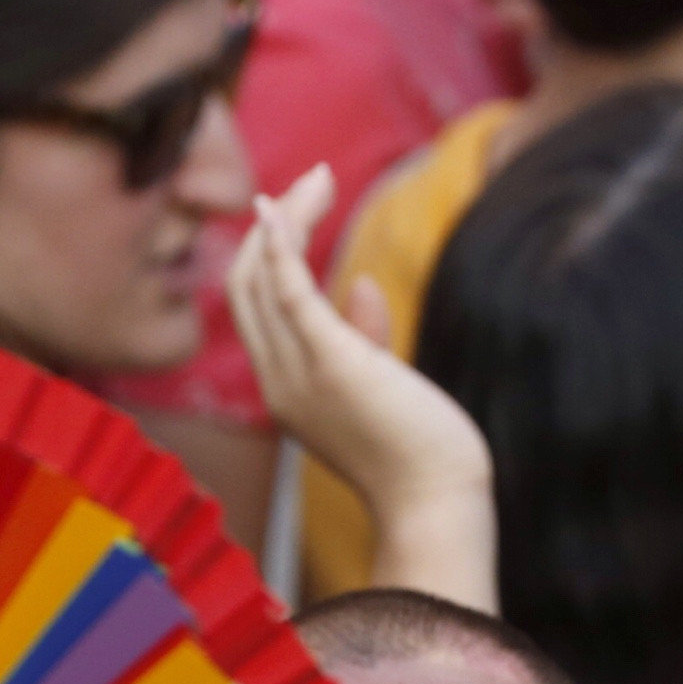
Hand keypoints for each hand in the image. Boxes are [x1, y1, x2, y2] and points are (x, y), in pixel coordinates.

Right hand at [230, 167, 494, 604]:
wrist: (436, 505)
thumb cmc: (420, 456)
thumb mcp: (381, 389)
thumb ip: (364, 338)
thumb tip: (359, 284)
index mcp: (285, 391)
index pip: (254, 307)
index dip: (265, 252)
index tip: (292, 209)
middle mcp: (277, 381)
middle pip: (246, 283)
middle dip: (275, 224)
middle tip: (312, 180)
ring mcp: (297, 374)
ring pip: (262, 277)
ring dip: (287, 218)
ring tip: (318, 178)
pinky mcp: (329, 362)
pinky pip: (287, 289)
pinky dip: (282, 243)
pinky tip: (287, 206)